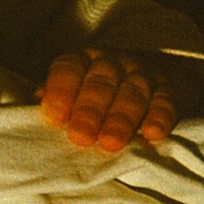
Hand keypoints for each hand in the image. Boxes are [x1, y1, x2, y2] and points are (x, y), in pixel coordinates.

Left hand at [36, 48, 183, 152]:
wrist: (146, 80)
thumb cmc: (94, 94)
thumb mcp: (72, 91)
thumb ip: (54, 97)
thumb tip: (35, 102)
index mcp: (82, 61)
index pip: (69, 68)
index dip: (61, 91)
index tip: (54, 116)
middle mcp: (111, 63)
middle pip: (100, 82)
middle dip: (89, 110)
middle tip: (80, 136)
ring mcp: (141, 75)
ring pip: (132, 93)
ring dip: (121, 119)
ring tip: (110, 143)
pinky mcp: (169, 90)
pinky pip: (165, 102)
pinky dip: (160, 117)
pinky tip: (152, 134)